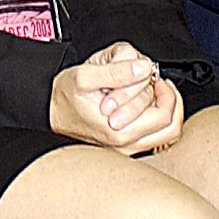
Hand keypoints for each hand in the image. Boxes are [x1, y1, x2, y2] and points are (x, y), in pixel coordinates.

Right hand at [48, 41, 185, 154]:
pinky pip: (155, 138)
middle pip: (170, 129)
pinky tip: (146, 104)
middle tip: (158, 83)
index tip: (156, 78)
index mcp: (118, 132)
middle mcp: (125, 146)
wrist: (48, 111)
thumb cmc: (63, 96)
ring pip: (166, 136)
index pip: (163, 116)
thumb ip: (116, 72)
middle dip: (169, 100)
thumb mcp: (84, 76)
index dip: (166, 92)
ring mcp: (126, 150)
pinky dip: (158, 119)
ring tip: (155, 92)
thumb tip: (144, 68)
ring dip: (167, 111)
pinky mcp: (125, 148)